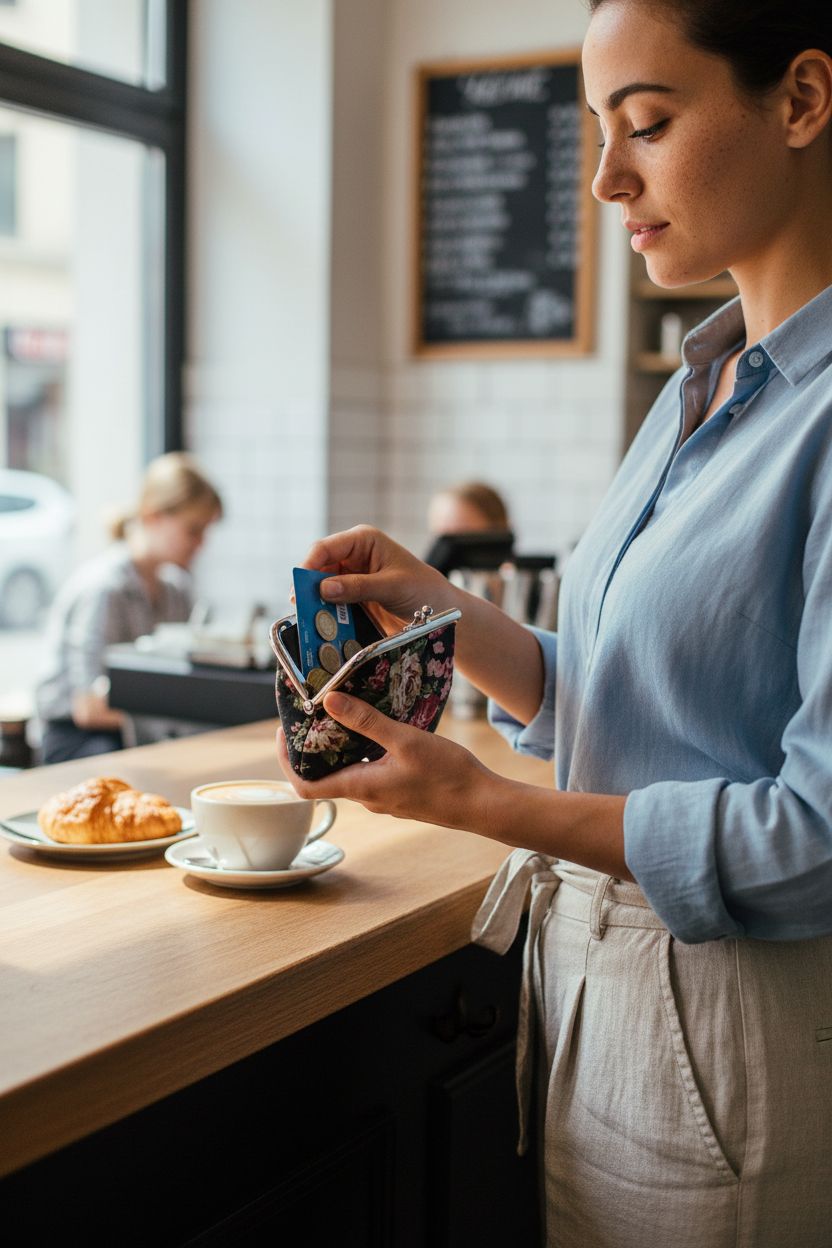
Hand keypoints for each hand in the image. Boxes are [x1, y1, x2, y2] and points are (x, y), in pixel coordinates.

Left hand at [275, 690, 491, 828]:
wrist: (483, 804)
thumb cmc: (447, 775)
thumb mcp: (404, 740)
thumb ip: (366, 721)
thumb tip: (328, 701)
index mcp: (361, 787)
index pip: (304, 786)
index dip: (286, 761)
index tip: (284, 733)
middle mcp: (367, 797)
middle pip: (324, 776)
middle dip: (313, 746)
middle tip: (313, 712)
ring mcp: (384, 797)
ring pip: (349, 772)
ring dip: (341, 747)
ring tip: (344, 712)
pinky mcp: (400, 793)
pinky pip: (370, 772)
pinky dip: (363, 751)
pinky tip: (378, 728)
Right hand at [302, 525, 458, 635]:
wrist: (441, 612)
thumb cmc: (424, 590)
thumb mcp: (393, 586)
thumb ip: (359, 586)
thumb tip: (324, 588)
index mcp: (363, 540)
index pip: (326, 548)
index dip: (309, 565)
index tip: (299, 587)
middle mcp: (353, 557)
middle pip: (319, 569)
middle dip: (309, 587)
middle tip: (299, 608)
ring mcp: (351, 578)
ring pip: (322, 589)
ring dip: (315, 604)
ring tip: (308, 620)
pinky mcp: (352, 599)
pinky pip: (331, 606)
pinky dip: (325, 615)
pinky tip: (321, 626)